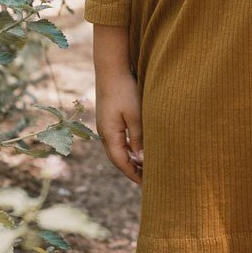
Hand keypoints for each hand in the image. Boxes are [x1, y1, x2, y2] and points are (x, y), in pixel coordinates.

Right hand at [95, 69, 143, 184]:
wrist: (111, 68)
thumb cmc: (125, 90)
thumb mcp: (135, 115)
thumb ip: (139, 137)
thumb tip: (142, 159)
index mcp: (109, 135)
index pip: (121, 162)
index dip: (133, 174)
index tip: (146, 184)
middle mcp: (104, 133)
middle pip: (118, 158)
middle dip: (132, 170)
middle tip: (148, 180)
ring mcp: (105, 126)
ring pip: (118, 149)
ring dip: (130, 159)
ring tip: (145, 167)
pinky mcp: (108, 118)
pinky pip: (118, 139)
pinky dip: (128, 147)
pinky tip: (138, 149)